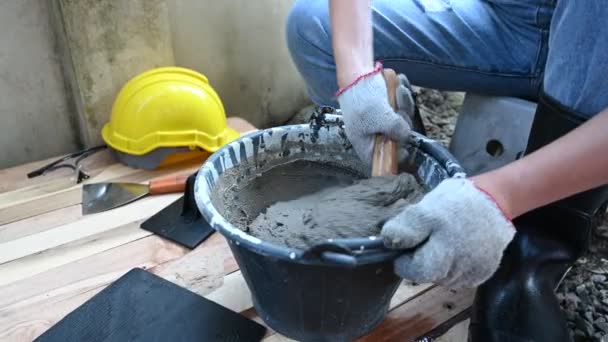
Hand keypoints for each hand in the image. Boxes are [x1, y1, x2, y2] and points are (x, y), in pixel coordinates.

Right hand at [337, 68, 415, 164]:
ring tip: (398, 91)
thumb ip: (396, 130)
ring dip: (404, 104)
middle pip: (399, 138)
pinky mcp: (390, 107)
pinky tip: (399, 85)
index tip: (406, 149)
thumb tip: (407, 136)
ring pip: (404, 120)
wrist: (357, 72)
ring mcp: (384, 120)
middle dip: (403, 121)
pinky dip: (404, 96)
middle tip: (397, 109)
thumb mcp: (379, 118)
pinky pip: (404, 106)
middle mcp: (375, 134)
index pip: (383, 159)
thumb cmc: (361, 98)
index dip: (396, 156)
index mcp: (366, 144)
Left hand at [381, 178, 515, 288]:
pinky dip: (454, 265)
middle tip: (429, 236)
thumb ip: (407, 227)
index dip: (405, 257)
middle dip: (422, 258)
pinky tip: (458, 246)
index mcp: (442, 255)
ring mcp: (473, 273)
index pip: (412, 271)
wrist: (497, 199)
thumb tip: (388, 242)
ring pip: (443, 277)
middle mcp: (458, 270)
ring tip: (446, 238)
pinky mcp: (484, 272)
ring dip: (439, 263)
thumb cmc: (457, 201)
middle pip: (428, 275)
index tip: (409, 241)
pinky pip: (460, 276)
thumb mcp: (426, 208)